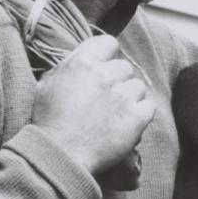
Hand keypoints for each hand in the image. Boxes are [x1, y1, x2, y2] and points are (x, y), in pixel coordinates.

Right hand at [31, 35, 153, 176]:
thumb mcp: (48, 84)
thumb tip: (83, 60)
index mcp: (82, 63)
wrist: (59, 155)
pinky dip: (141, 115)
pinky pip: (149, 106)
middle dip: (118, 81)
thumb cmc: (49, 122)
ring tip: (115, 114)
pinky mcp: (136, 118)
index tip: (103, 69)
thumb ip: (69, 66)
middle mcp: (105, 75)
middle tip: (106, 99)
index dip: (107, 55)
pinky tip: (127, 124)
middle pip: (124, 67)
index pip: (108, 43)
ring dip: (130, 98)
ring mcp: (123, 96)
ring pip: (139, 86)